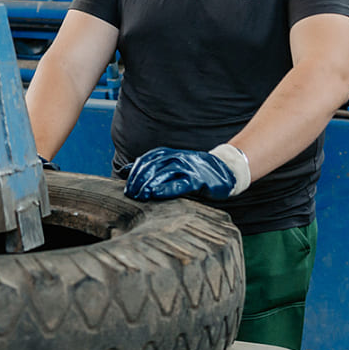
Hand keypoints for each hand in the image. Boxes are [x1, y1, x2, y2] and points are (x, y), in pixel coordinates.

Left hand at [123, 144, 251, 200]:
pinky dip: (167, 188)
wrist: (224, 169)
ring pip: (164, 173)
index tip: (126, 185)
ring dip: (150, 184)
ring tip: (139, 195)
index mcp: (169, 154)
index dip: (134, 172)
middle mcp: (177, 158)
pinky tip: (156, 194)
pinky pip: (180, 183)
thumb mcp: (170, 165)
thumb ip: (150, 167)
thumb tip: (124, 171)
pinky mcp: (198, 179)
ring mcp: (188, 167)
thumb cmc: (193, 170)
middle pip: (152, 166)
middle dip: (139, 180)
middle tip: (130, 194)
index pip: (146, 160)